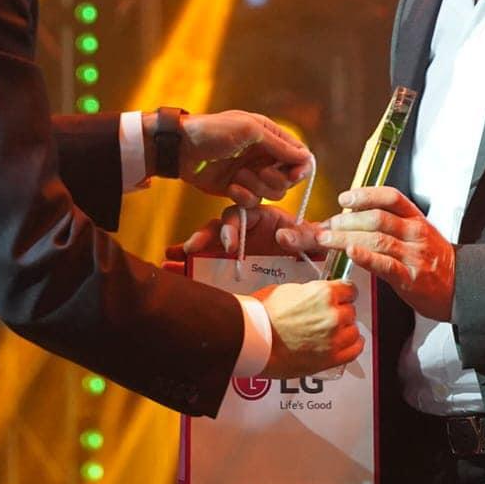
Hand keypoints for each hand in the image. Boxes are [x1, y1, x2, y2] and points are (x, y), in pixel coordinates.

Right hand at [170, 204, 326, 261]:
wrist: (313, 265)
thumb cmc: (313, 246)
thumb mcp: (314, 239)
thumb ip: (304, 235)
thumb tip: (282, 237)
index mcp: (262, 216)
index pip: (241, 214)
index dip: (233, 227)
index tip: (230, 246)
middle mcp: (244, 230)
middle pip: (218, 227)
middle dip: (203, 237)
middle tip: (191, 248)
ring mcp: (234, 248)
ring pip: (207, 244)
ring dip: (188, 251)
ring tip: (170, 260)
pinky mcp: (228, 264)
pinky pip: (205, 262)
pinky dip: (188, 265)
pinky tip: (173, 269)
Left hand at [176, 110, 310, 207]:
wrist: (180, 148)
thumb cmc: (213, 131)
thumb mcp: (249, 130)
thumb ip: (278, 145)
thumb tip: (305, 158)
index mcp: (270, 136)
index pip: (300, 156)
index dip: (300, 168)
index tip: (292, 175)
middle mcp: (265, 156)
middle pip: (289, 178)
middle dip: (276, 179)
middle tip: (260, 172)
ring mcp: (252, 174)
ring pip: (273, 193)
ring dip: (257, 187)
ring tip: (238, 177)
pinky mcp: (238, 190)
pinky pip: (254, 202)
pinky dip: (244, 198)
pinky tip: (231, 188)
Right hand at [255, 279, 362, 378]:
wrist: (253, 339)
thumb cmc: (263, 314)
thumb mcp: (288, 290)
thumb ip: (310, 292)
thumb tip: (317, 294)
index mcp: (323, 294)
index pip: (350, 289)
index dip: (343, 293)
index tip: (341, 296)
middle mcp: (333, 315)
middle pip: (351, 310)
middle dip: (341, 311)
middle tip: (328, 315)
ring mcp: (333, 339)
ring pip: (354, 331)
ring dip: (346, 329)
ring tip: (334, 331)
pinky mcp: (330, 358)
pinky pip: (353, 351)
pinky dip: (352, 346)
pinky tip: (347, 343)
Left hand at [314, 187, 454, 320]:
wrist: (461, 287)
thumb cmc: (434, 261)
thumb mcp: (418, 234)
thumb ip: (391, 224)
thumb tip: (353, 217)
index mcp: (416, 219)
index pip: (390, 197)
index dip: (365, 194)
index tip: (344, 198)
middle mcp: (415, 233)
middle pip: (377, 218)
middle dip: (347, 220)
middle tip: (328, 224)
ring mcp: (414, 255)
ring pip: (377, 239)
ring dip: (346, 237)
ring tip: (328, 239)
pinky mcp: (410, 278)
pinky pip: (385, 265)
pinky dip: (366, 257)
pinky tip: (351, 253)